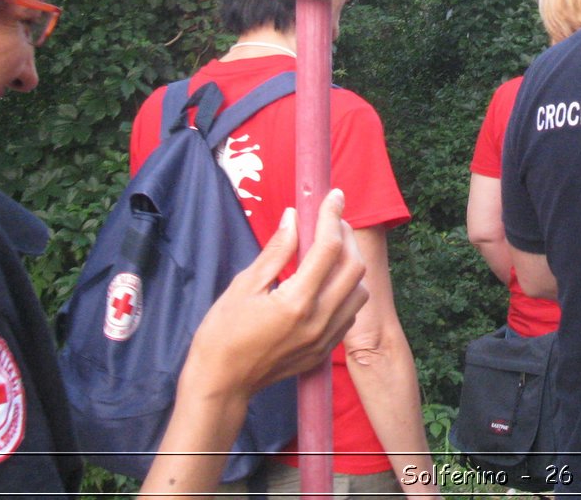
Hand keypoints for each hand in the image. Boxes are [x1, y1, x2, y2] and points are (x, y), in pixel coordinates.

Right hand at [185, 189, 368, 399]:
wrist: (221, 385)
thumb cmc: (222, 335)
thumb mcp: (243, 286)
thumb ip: (276, 252)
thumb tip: (294, 217)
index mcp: (296, 302)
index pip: (328, 248)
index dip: (332, 216)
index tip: (333, 196)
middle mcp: (318, 321)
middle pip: (354, 268)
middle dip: (346, 237)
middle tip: (330, 220)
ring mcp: (324, 338)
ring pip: (359, 292)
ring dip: (351, 265)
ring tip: (330, 249)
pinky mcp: (323, 351)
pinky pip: (350, 314)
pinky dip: (347, 291)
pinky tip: (327, 281)